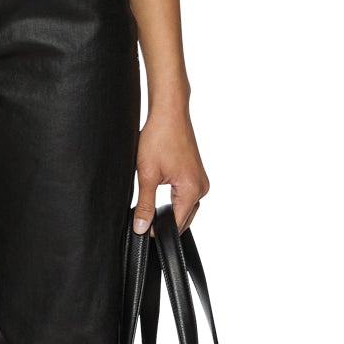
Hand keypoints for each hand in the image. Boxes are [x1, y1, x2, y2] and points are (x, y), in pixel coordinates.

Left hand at [132, 105, 209, 233]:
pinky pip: (188, 196)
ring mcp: (202, 181)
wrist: (169, 112)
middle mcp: (202, 188)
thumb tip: (141, 227)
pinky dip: (176, 201)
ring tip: (151, 207)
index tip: (142, 229)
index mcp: (192, 190)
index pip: (176, 224)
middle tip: (143, 220)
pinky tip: (161, 197)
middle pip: (183, 218)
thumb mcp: (147, 174)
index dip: (158, 230)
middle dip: (165, 223)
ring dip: (170, 212)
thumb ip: (145, 204)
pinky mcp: (197, 174)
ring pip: (186, 208)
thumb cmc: (159, 137)